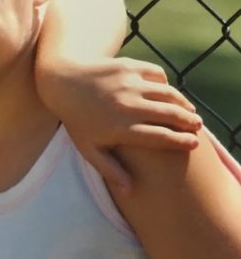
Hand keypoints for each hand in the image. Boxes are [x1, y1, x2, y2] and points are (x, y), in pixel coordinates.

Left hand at [37, 57, 200, 193]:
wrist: (61, 82)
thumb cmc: (76, 120)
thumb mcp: (88, 148)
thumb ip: (110, 170)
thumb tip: (130, 192)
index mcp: (120, 128)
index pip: (161, 137)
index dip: (182, 141)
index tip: (194, 144)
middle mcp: (126, 106)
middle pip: (171, 115)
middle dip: (190, 122)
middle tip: (196, 127)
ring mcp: (128, 84)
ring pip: (168, 93)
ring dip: (183, 103)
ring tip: (188, 111)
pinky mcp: (128, 66)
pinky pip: (157, 75)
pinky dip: (165, 83)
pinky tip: (166, 92)